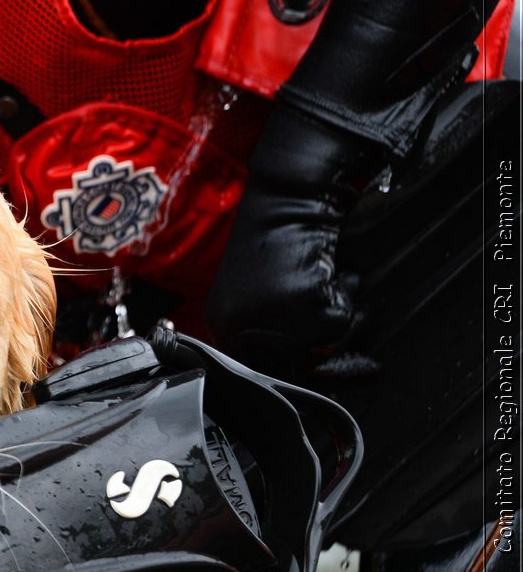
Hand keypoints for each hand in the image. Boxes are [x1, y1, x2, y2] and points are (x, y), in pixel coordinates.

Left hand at [205, 105, 377, 376]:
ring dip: (334, 313)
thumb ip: (281, 339)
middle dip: (320, 336)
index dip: (302, 363)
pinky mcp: (303, 305)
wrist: (288, 199)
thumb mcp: (268, 298)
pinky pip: (341, 322)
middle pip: (299, 366)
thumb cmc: (281, 241)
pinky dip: (345, 298)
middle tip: (308, 291)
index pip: (267, 372)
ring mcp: (270, 321)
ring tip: (314, 276)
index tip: (317, 354)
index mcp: (226, 330)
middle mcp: (240, 331)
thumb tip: (318, 372)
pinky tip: (325, 269)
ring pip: (326, 345)